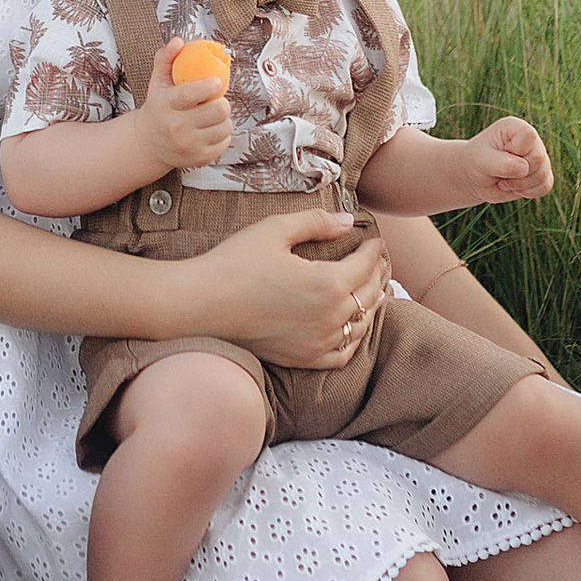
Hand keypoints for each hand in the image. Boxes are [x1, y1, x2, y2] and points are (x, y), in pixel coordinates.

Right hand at [142, 67, 235, 171]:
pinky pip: (225, 143)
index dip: (210, 86)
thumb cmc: (158, 107)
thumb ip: (166, 58)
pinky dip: (223, 134)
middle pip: (217, 111)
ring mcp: (189, 145)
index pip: (192, 94)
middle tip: (217, 100)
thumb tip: (178, 41)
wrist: (148, 143)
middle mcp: (176, 127)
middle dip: (222, 102)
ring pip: (225, 127)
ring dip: (224, 119)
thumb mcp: (157, 82)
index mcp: (165, 105)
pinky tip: (212, 130)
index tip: (216, 82)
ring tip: (214, 116)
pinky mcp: (199, 158)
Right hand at [189, 211, 388, 367]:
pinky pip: (342, 354)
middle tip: (378, 262)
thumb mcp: (275, 230)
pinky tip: (351, 327)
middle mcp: (329, 317)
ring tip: (374, 291)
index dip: (373, 250)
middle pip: (369, 295)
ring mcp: (318, 342)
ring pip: (361, 325)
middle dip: (377, 274)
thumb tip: (348, 222)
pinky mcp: (303, 358)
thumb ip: (316, 222)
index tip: (375, 240)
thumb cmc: (234, 263)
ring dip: (372, 306)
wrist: (201, 304)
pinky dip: (353, 339)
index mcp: (327, 284)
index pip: (364, 265)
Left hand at [462, 117, 553, 203]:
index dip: (517, 150)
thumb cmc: (478, 162)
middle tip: (498, 172)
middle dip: (516, 173)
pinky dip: (528, 192)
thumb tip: (524, 169)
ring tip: (504, 181)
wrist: (476, 177)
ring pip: (543, 175)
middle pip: (538, 158)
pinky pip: (545, 186)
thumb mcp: (483, 160)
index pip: (529, 136)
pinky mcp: (542, 174)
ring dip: (520, 185)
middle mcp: (532, 140)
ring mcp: (539, 157)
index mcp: (515, 127)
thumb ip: (502, 163)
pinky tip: (514, 188)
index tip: (500, 152)